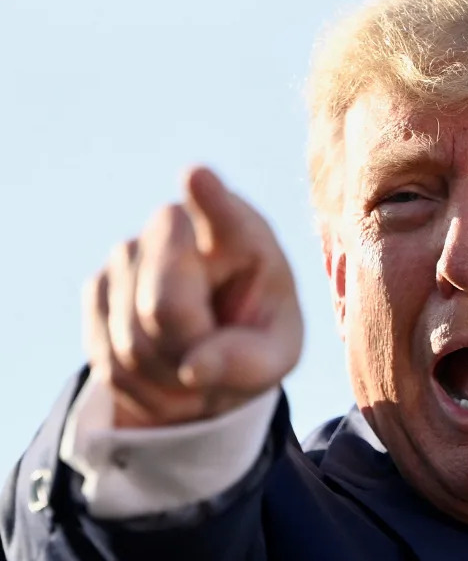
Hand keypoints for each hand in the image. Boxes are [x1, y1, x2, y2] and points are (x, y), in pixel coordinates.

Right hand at [83, 167, 303, 426]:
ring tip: (194, 368)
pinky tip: (163, 371)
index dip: (208, 200)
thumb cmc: (254, 342)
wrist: (208, 353)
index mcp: (244, 237)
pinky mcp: (97, 286)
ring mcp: (131, 253)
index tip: (198, 177)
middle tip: (214, 364)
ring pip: (132, 339)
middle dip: (187, 351)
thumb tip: (194, 369)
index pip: (223, 216)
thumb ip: (249, 363)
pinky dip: (140, 383)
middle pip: (164, 307)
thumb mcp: (276, 357)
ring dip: (165, 374)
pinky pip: (107, 356)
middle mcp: (180, 228)